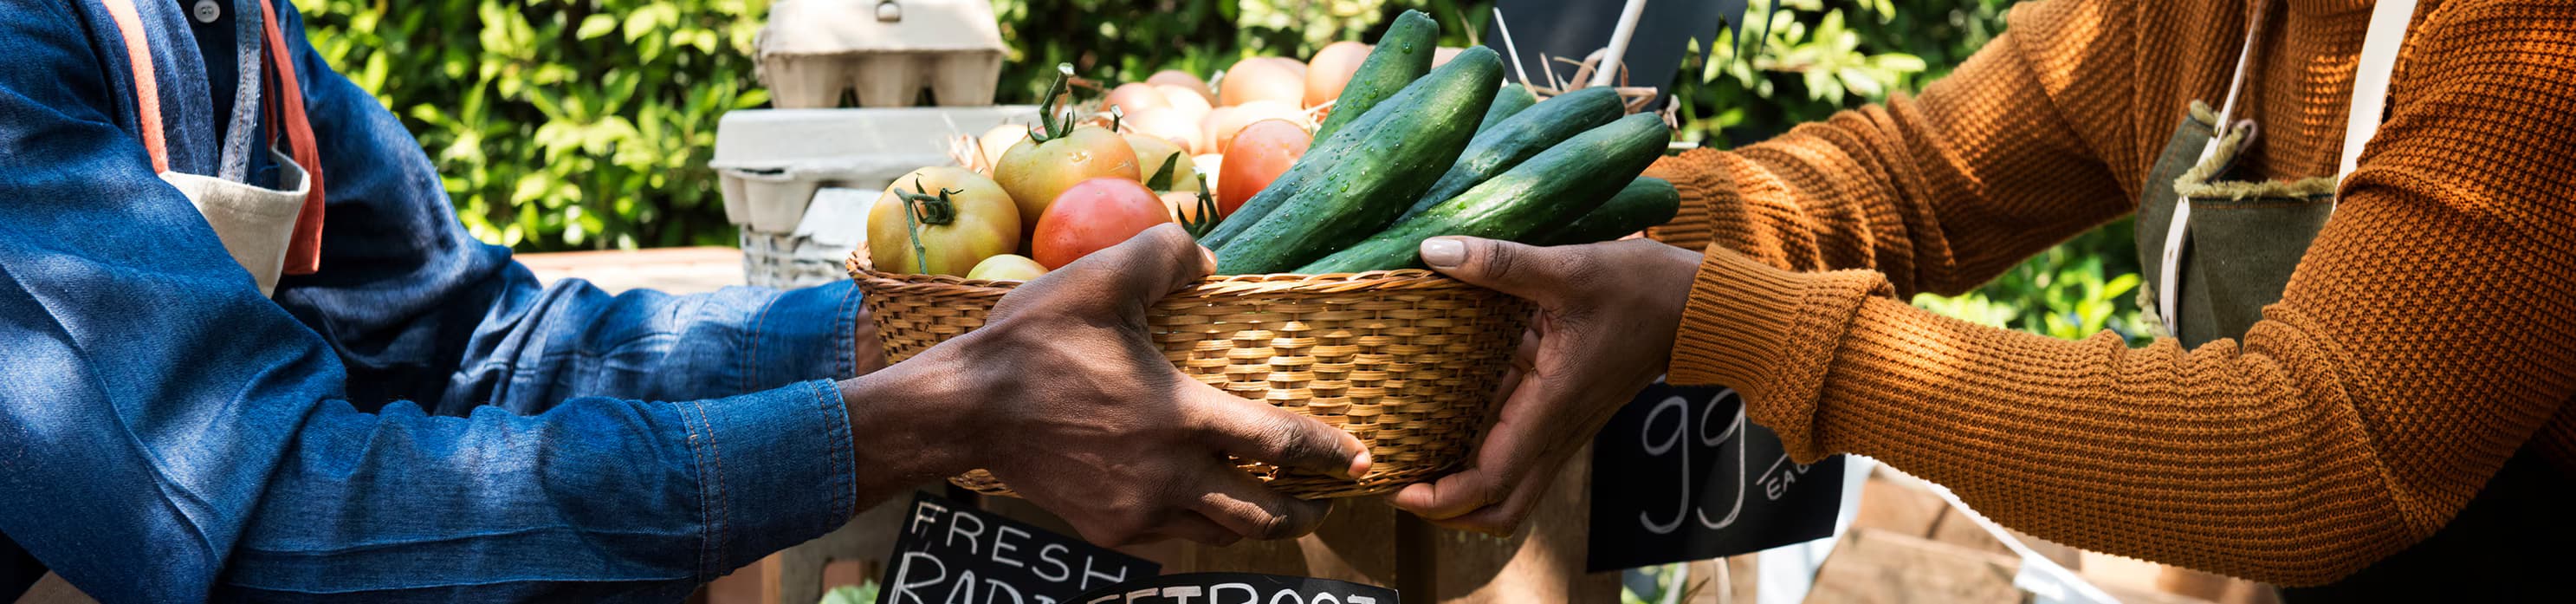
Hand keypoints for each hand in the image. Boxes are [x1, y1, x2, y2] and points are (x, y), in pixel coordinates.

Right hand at [842, 224, 1370, 546]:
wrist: (965, 408)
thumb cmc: (1034, 341)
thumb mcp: (1102, 277)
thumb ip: (1167, 254)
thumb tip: (1210, 257)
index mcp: (1180, 417)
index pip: (1277, 442)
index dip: (1325, 450)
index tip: (1357, 454)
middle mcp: (1168, 476)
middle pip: (1261, 510)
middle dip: (1305, 509)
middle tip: (1331, 498)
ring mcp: (1136, 510)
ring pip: (1219, 532)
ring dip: (1258, 523)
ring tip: (1280, 512)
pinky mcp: (1106, 528)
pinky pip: (1172, 537)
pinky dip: (1202, 526)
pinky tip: (1205, 508)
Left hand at [1391, 236, 1700, 533]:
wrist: (1697, 305)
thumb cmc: (1642, 288)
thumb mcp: (1568, 267)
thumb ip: (1499, 262)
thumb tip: (1434, 251)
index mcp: (1552, 406)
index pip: (1492, 481)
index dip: (1443, 499)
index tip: (1400, 490)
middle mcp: (1557, 429)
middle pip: (1501, 509)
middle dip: (1449, 513)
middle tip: (1400, 487)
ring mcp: (1562, 426)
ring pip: (1510, 488)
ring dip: (1464, 490)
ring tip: (1413, 462)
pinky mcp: (1563, 411)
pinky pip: (1518, 451)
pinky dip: (1480, 453)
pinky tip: (1444, 421)